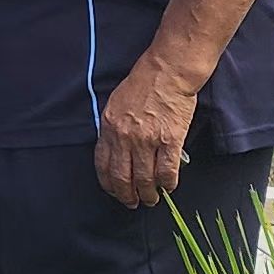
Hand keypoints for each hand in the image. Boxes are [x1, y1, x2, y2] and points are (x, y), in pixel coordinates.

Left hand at [93, 66, 199, 209]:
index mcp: (109, 127)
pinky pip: (167, 171)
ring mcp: (147, 140)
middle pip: (122, 178)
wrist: (168, 71)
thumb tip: (115, 151)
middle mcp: (125, 137)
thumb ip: (113, 129)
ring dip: (148, 194)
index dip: (109, 184)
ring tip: (152, 199)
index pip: (103, 165)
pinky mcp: (170, 141)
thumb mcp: (116, 104)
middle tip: (132, 202)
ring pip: (145, 179)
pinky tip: (168, 186)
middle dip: (127, 196)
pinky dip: (168, 183)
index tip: (114, 191)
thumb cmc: (143, 83)